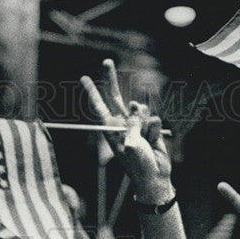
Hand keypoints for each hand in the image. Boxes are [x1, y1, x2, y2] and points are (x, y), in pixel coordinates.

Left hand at [80, 59, 171, 202]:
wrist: (155, 177)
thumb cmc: (138, 166)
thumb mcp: (131, 145)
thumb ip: (133, 124)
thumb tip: (137, 107)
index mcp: (111, 131)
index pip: (99, 108)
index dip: (92, 93)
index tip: (84, 79)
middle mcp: (122, 124)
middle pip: (114, 97)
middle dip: (110, 79)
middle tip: (106, 61)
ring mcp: (137, 125)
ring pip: (141, 109)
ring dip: (145, 122)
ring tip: (146, 140)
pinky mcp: (151, 127)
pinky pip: (154, 119)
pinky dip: (155, 129)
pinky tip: (154, 141)